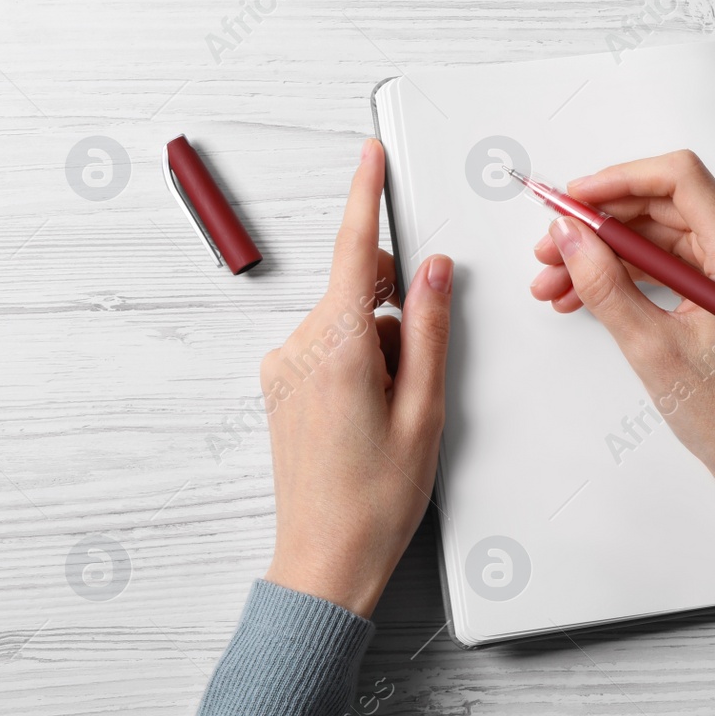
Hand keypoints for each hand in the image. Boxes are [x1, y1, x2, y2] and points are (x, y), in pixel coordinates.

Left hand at [262, 139, 452, 616]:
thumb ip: (428, 328)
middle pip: (360, 290)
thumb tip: (433, 270)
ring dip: (382, 348)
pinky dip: (361, 365)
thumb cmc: (375, 500)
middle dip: (396, 313)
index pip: (355, 250)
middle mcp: (297, 349)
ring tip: (395, 414)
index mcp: (335, 348)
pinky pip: (331, 350)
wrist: (325, 562)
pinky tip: (372, 417)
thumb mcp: (424, 410)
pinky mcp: (281, 388)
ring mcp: (283, 370)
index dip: (366, 196)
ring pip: (350, 323)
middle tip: (418, 379)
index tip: (371, 154)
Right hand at [528, 150, 714, 548]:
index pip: (679, 179)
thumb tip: (570, 237)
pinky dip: (625, 273)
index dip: (619, 181)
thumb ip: (605, 285)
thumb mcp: (653, 349)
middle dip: (600, 223)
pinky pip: (667, 262)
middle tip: (552, 247)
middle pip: (662, 205)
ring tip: (556, 279)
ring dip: (604, 252)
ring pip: (658, 235)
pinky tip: (583, 292)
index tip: (574, 199)